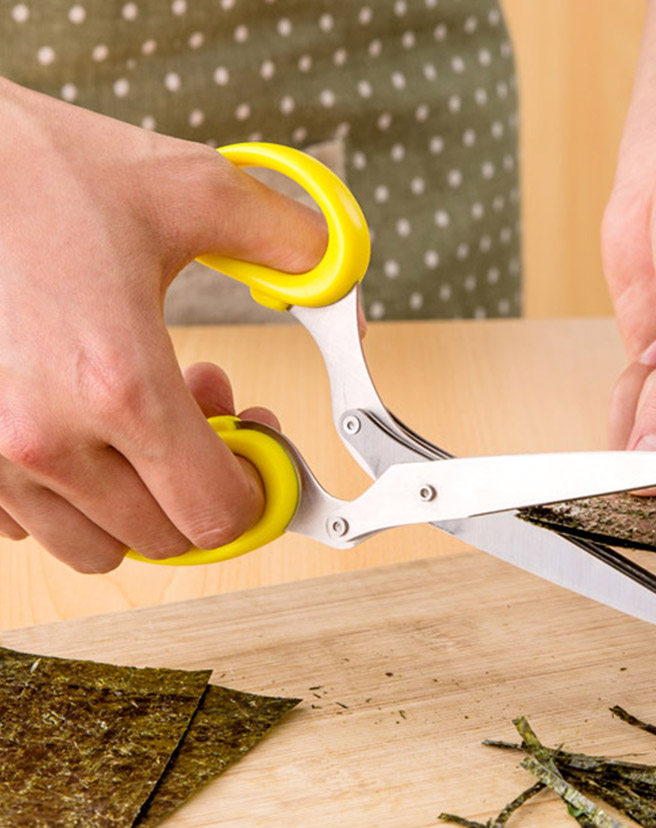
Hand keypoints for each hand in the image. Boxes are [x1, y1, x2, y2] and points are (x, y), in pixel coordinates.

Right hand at [0, 79, 325, 569]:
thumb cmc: (42, 171)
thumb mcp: (191, 189)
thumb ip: (291, 243)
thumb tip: (340, 280)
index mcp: (119, 383)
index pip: (216, 514)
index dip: (258, 494)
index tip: (259, 455)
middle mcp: (45, 435)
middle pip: (164, 539)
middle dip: (200, 485)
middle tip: (202, 408)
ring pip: (96, 545)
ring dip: (135, 498)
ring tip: (135, 417)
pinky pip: (30, 524)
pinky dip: (70, 493)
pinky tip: (77, 423)